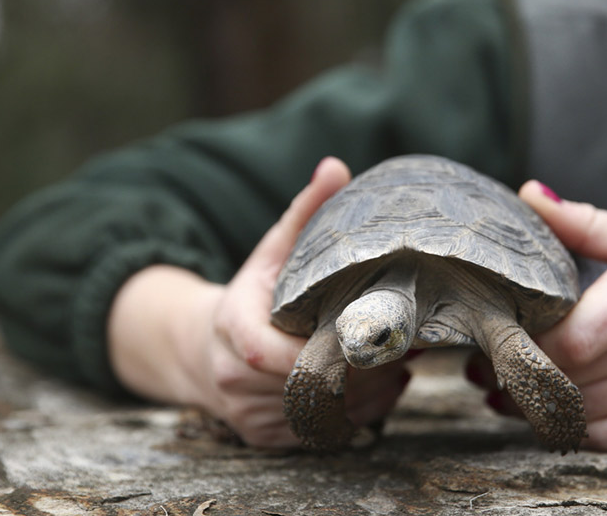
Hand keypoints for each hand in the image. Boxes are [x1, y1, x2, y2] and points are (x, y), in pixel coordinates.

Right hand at [110, 157, 411, 446]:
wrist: (203, 347)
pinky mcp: (265, 438)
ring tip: (398, 366)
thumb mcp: (272, 250)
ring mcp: (248, 415)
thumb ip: (304, 213)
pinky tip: (381, 387)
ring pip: (320, 416)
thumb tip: (335, 168)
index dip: (324, 351)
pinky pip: (320, 435)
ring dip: (368, 395)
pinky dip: (358, 414)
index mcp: (232, 331)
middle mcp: (234, 381)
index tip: (367, 334)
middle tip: (402, 347)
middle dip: (360, 370)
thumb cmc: (251, 293)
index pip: (274, 355)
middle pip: (307, 387)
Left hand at [468, 181, 606, 449]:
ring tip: (502, 386)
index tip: (496, 329)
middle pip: (568, 377)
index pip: (572, 337)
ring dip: (534, 404)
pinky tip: (548, 410)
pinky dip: (571, 428)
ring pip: (581, 413)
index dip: (525, 341)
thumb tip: (530, 194)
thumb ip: (587, 223)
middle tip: (483, 360)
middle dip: (518, 372)